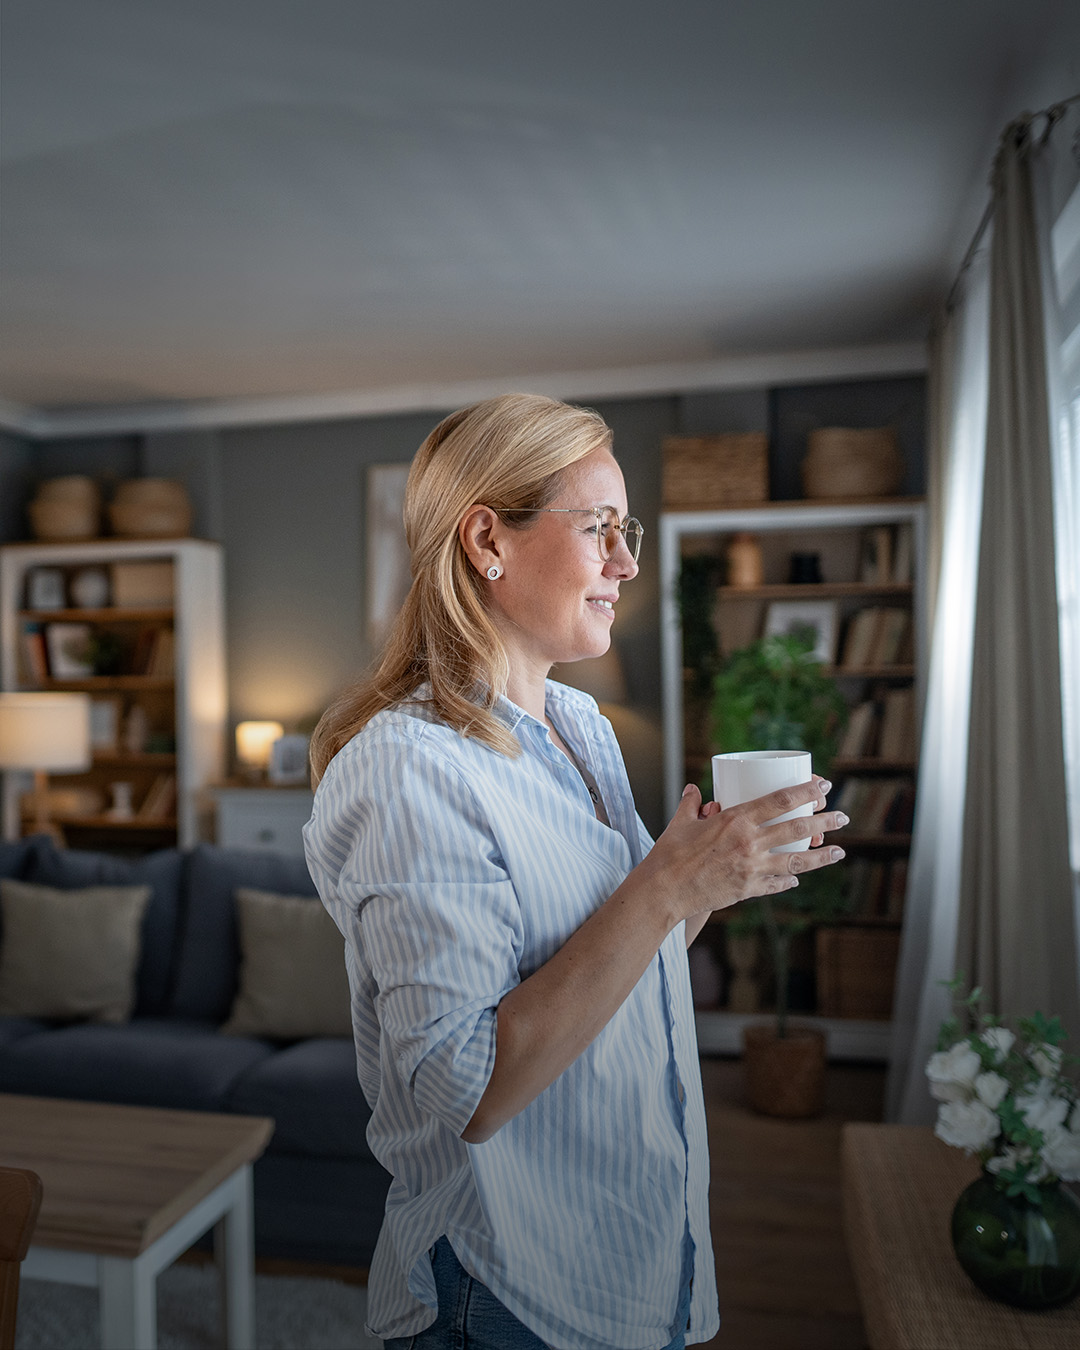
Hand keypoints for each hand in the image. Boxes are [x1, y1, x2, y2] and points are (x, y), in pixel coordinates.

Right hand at [653, 780, 847, 919]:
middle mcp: (749, 842)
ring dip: (820, 856)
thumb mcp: (681, 822)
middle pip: (797, 828)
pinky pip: (776, 884)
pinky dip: (788, 880)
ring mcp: (752, 868)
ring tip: (838, 852)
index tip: (823, 786)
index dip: (806, 791)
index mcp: (736, 819)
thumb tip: (694, 790)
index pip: (780, 800)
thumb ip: (691, 804)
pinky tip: (796, 879)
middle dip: (824, 821)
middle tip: (842, 817)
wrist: (664, 890)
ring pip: (796, 861)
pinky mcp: (748, 890)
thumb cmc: (669, 854)